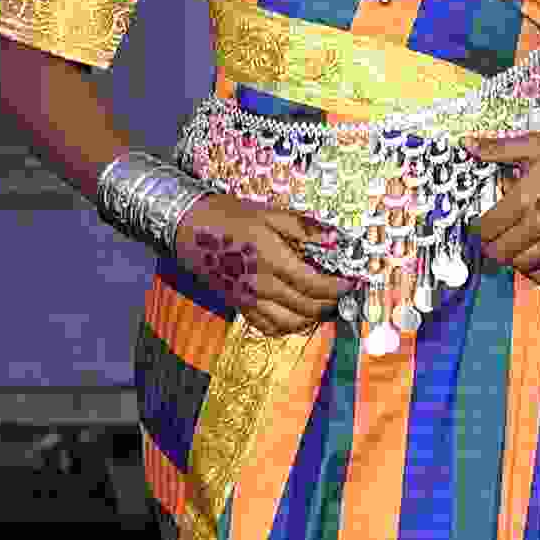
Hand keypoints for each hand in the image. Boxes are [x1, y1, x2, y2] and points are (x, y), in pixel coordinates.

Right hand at [171, 196, 358, 338]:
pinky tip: (296, 315)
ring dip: (312, 318)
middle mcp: (262, 285)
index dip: (339, 287)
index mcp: (272, 259)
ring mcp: (249, 298)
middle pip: (307, 307)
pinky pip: (267, 327)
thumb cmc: (227, 216)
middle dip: (331, 304)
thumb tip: (334, 238)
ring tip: (323, 305)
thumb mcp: (268, 213)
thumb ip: (303, 227)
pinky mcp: (239, 304)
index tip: (352, 283)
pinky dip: (287, 326)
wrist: (186, 227)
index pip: (315, 284)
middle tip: (341, 294)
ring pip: (290, 322)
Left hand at [464, 128, 539, 276]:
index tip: (478, 227)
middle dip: (490, 247)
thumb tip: (469, 145)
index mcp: (527, 196)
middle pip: (502, 251)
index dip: (477, 230)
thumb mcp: (535, 144)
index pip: (489, 227)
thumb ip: (498, 149)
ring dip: (512, 260)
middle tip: (489, 241)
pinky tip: (535, 266)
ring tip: (510, 249)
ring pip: (525, 264)